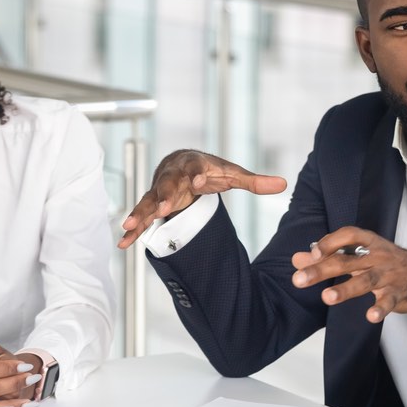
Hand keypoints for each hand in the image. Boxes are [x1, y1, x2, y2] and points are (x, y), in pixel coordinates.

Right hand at [117, 149, 285, 248]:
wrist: (182, 163)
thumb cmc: (209, 170)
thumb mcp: (232, 174)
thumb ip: (254, 181)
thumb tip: (283, 184)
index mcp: (194, 165)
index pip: (196, 168)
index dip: (196, 175)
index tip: (198, 183)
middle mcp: (173, 176)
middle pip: (167, 184)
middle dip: (165, 195)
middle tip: (164, 207)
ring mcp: (160, 190)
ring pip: (149, 201)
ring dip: (140, 213)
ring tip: (130, 225)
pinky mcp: (153, 205)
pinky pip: (141, 217)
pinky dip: (133, 230)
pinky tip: (123, 243)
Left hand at [292, 227, 406, 342]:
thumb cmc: (387, 265)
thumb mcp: (360, 257)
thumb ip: (328, 258)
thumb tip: (296, 259)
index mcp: (369, 243)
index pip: (348, 235)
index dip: (329, 242)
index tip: (311, 254)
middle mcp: (378, 256)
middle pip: (347, 261)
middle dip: (322, 270)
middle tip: (298, 280)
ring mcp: (390, 274)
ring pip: (365, 281)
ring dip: (346, 289)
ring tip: (327, 298)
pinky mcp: (400, 293)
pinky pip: (389, 301)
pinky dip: (380, 308)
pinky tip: (370, 316)